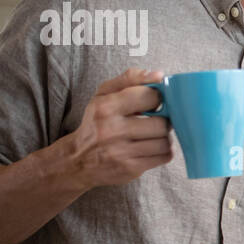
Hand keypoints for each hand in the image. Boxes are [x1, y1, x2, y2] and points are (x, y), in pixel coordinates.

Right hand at [64, 68, 171, 188]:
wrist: (77, 160)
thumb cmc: (96, 122)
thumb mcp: (103, 94)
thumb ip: (129, 79)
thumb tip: (158, 75)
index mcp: (106, 107)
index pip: (149, 96)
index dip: (157, 98)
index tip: (153, 102)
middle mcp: (112, 130)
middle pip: (161, 123)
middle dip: (163, 120)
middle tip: (156, 120)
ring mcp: (122, 152)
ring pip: (165, 141)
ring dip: (164, 137)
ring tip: (153, 134)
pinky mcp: (131, 169)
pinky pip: (164, 157)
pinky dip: (163, 151)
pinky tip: (152, 147)